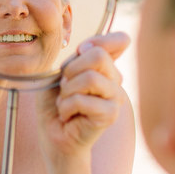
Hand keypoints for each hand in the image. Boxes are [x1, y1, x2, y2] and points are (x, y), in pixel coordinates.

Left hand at [38, 32, 129, 160]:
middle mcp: (116, 79)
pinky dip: (66, 107)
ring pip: (90, 78)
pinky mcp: (111, 115)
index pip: (121, 40)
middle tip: (65, 87)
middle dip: (71, 69)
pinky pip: (82, 100)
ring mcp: (116, 97)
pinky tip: (67, 116)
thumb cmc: (56, 102)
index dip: (96, 41)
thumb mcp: (62, 72)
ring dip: (67, 91)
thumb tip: (87, 47)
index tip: (80, 53)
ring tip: (65, 102)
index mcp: (106, 65)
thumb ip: (78, 56)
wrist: (53, 134)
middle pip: (99, 55)